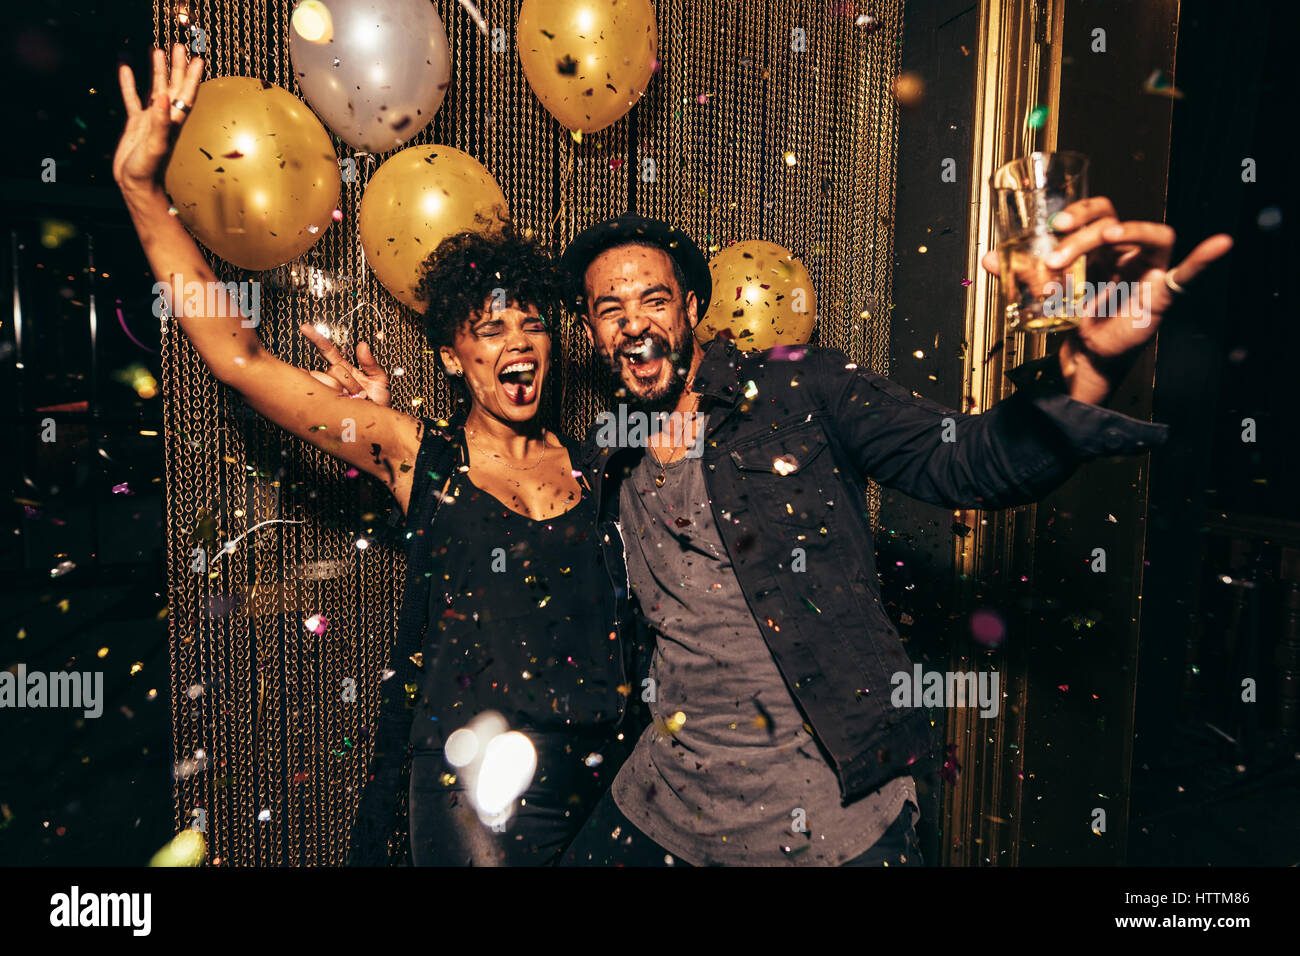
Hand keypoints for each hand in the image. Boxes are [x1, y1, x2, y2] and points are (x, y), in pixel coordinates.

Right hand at [114, 44, 202, 194]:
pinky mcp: (136, 123)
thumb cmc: (148, 168)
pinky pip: (132, 98)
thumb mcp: (156, 145)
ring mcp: (150, 119)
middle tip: (179, 46)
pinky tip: (125, 67)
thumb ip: (161, 122)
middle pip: (174, 86)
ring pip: (154, 88)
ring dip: (157, 70)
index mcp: (174, 121)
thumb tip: (164, 97)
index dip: (193, 77)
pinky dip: (129, 83)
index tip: (199, 58)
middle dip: (177, 66)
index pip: (186, 94)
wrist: (134, 183)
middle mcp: (165, 117)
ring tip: (156, 49)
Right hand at [299, 324, 392, 406]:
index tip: (304, 327)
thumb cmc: (379, 404)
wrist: (377, 425)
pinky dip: (326, 395)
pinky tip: (334, 399)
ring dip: (345, 392)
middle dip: (349, 382)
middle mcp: (333, 379)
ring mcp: (328, 391)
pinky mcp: (324, 404)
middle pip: (332, 370)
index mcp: (345, 370)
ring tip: (355, 402)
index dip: (317, 339)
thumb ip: (371, 363)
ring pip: (327, 382)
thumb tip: (362, 345)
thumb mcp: (380, 381)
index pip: (327, 351)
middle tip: (362, 394)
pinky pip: (319, 394)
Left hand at [982, 196, 1232, 400]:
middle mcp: (1129, 254)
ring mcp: (1149, 271)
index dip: (1080, 211)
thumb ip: (1020, 273)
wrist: (1084, 360)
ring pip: (1150, 234)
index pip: (1099, 212)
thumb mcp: (1044, 292)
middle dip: (1086, 232)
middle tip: (1058, 255)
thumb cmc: (1073, 320)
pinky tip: (1220, 244)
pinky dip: (1205, 258)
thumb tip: (987, 258)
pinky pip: (1189, 273)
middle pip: (1117, 222)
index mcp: (1103, 249)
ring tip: (1103, 238)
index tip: (1055, 224)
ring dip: (1126, 231)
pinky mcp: (1162, 295)